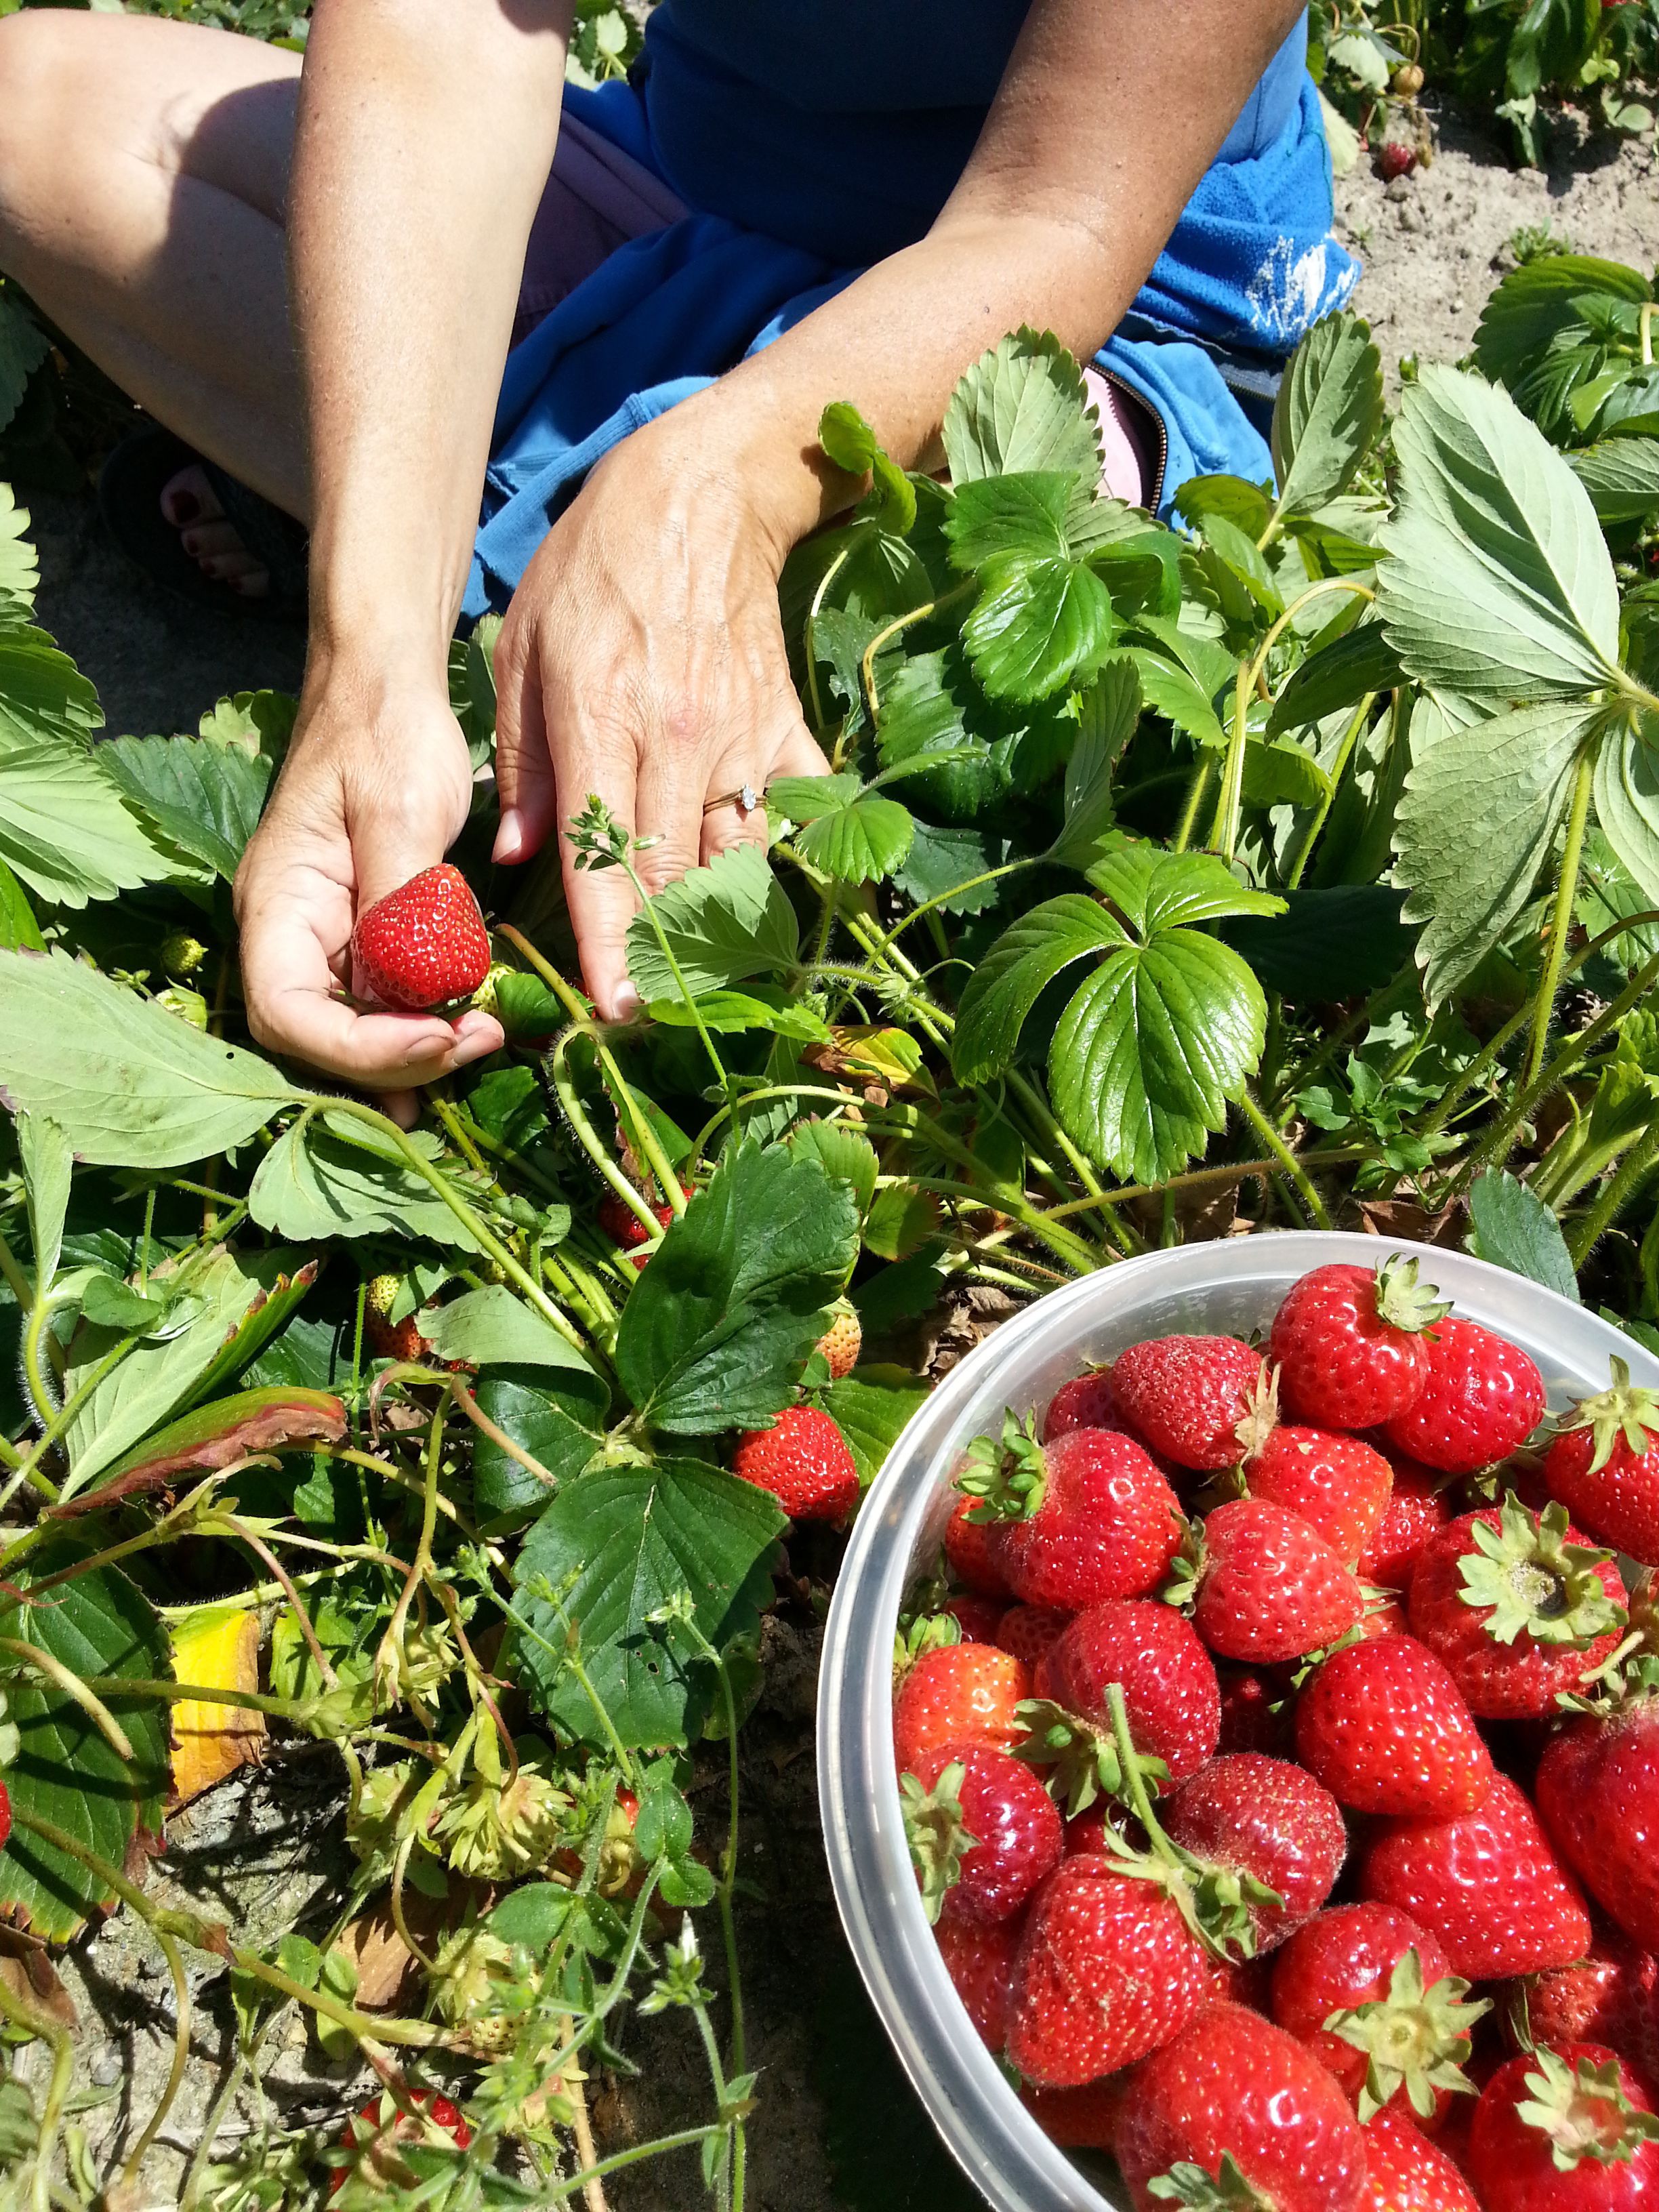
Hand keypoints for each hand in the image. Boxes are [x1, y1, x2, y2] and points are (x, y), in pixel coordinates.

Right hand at [234, 670, 503, 1109]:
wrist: (388, 686)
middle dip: (395, 1061)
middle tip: (478, 1041)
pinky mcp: (365, 937)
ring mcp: (325, 940)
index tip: (437, 1038)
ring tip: (481, 1047)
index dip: (358, 1048)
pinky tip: (463, 1044)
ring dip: (412, 1058)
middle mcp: (289, 935)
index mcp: (277, 904)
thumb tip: (414, 993)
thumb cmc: (384, 733)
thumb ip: (400, 906)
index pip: (287, 1014)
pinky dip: (419, 1032)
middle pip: (317, 1039)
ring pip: (350, 1033)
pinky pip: (382, 1003)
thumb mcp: (397, 812)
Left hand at [489, 413, 828, 1019]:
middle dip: (662, 960)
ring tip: (703, 986)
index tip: (616, 1009)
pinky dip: (791, 868)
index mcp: (600, 722)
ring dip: (721, 930)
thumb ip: (519, 760)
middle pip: (673, 878)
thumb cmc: (598, 567)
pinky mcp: (784, 730)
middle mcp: (676, 742)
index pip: (602, 856)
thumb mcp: (522, 646)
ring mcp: (740, 740)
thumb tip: (517, 856)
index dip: (610, 942)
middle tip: (648, 1019)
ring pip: (736, 861)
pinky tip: (777, 913)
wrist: (706, 493)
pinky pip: (795, 817)